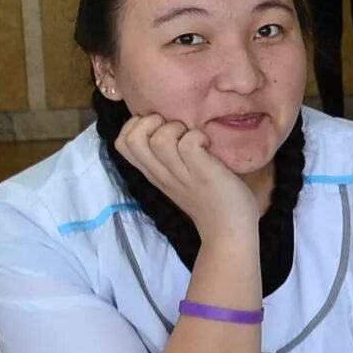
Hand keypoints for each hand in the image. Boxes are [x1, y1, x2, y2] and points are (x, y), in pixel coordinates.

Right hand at [115, 113, 259, 238]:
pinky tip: (208, 145)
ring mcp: (181, 174)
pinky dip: (198, 137)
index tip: (158, 127)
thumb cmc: (211, 200)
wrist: (229, 231)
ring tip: (193, 137)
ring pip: (159, 140)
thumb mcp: (179, 179)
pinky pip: (188, 144)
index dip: (135, 126)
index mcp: (154, 173)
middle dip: (150, 122)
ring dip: (177, 129)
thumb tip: (168, 127)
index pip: (123, 143)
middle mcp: (161, 174)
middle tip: (175, 129)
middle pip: (131, 139)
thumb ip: (169, 159)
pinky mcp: (202, 173)